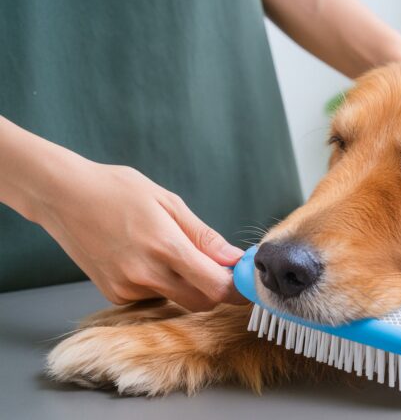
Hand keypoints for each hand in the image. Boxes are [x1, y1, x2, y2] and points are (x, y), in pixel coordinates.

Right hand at [33, 161, 245, 310]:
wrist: (61, 196)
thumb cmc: (116, 190)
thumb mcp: (168, 202)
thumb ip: (204, 236)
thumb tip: (235, 258)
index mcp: (165, 247)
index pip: (215, 286)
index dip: (238, 288)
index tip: (247, 281)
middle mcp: (146, 274)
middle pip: (201, 302)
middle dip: (217, 289)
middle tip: (219, 267)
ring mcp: (127, 288)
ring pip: (177, 300)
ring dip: (188, 286)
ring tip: (173, 252)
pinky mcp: (114, 294)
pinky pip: (153, 297)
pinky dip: (162, 285)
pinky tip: (147, 259)